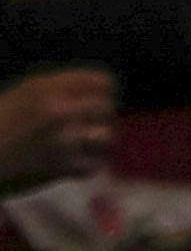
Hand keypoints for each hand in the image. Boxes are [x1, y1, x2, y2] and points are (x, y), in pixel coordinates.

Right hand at [0, 67, 115, 187]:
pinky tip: (74, 166)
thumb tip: (97, 92)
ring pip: (105, 137)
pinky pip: (91, 166)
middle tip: (88, 128)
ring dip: (95, 144)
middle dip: (99, 118)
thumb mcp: (24, 93)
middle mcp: (59, 110)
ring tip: (83, 147)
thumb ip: (59, 88)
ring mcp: (61, 139)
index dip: (102, 94)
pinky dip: (85, 168)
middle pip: (106, 109)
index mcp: (49, 87)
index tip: (94, 104)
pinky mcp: (57, 167)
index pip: (103, 82)